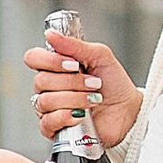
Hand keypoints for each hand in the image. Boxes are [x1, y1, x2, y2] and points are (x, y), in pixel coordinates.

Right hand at [21, 30, 141, 148]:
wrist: (129, 111)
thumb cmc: (115, 84)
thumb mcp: (100, 56)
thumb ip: (74, 45)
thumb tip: (50, 34)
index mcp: (56, 66)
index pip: (33, 58)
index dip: (49, 60)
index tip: (73, 64)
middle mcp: (49, 87)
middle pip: (41, 81)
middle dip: (72, 82)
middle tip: (93, 83)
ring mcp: (50, 108)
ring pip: (45, 101)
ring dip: (74, 99)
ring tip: (93, 99)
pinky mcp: (54, 128)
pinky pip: (47, 122)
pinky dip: (66, 117)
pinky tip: (81, 115)